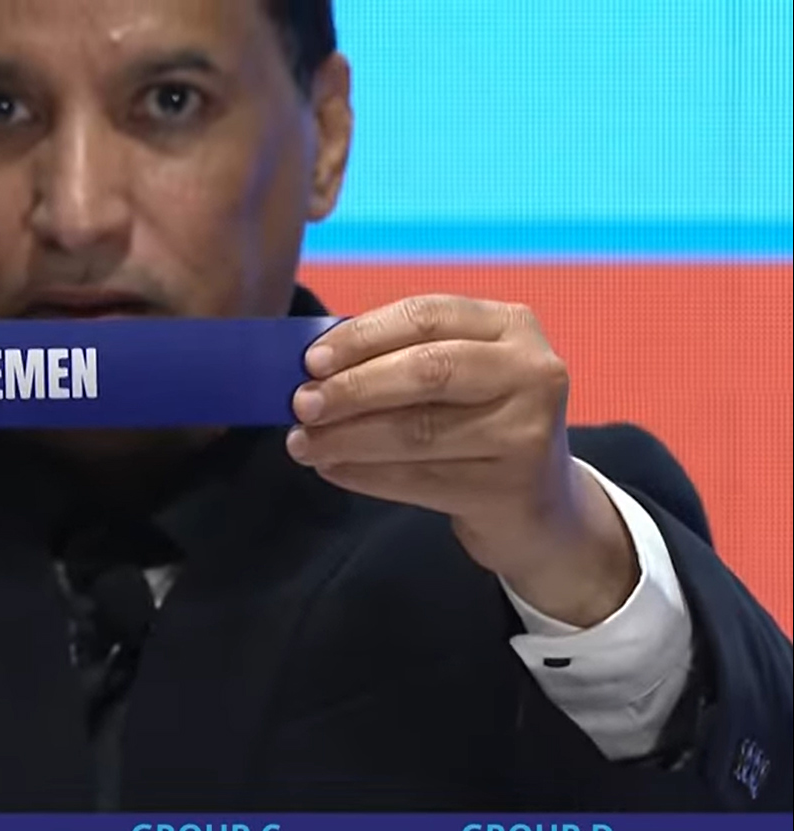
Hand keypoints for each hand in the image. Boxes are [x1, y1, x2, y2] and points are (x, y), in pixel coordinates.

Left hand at [287, 295, 636, 625]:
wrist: (538, 504)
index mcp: (511, 326)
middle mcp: (530, 372)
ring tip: (304, 444)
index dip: (363, 335)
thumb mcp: (457, 376)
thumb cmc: (478, 424)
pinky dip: (364, 474)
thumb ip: (396, 359)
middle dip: (353, 388)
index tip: (310, 360)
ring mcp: (527, 432)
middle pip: (427, 370)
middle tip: (301, 405)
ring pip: (418, 431)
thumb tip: (312, 368)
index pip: (426, 316)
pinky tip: (332, 469)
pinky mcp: (510, 488)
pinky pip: (418, 480)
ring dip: (347, 438)